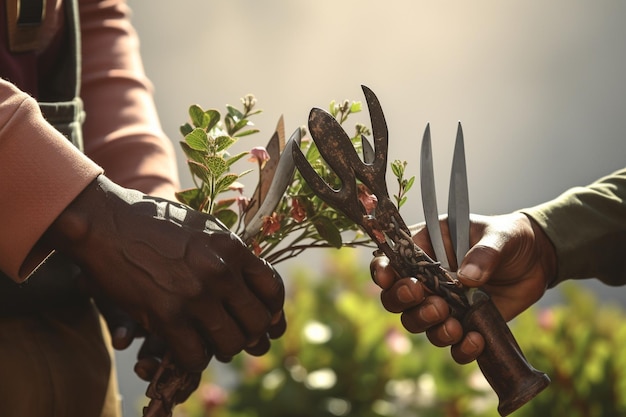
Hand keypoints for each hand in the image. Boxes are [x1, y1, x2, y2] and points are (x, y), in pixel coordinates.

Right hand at [43, 175, 285, 370]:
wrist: (107, 223)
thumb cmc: (154, 222)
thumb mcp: (203, 225)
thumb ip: (229, 251)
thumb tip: (251, 274)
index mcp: (232, 248)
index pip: (273, 290)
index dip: (272, 311)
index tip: (263, 319)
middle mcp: (220, 272)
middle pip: (258, 322)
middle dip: (251, 336)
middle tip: (236, 336)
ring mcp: (195, 294)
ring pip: (231, 343)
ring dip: (223, 350)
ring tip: (211, 343)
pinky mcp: (167, 315)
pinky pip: (196, 355)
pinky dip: (195, 360)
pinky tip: (187, 351)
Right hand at [370, 212, 555, 363]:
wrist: (538, 260)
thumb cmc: (511, 237)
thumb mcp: (500, 236)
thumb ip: (485, 252)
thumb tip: (467, 276)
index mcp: (426, 247)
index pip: (391, 260)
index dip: (382, 271)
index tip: (388, 278)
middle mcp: (427, 278)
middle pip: (396, 299)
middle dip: (406, 304)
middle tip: (435, 303)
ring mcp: (444, 304)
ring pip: (418, 324)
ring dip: (431, 328)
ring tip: (455, 325)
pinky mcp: (464, 325)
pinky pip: (451, 345)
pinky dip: (459, 349)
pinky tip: (476, 340)